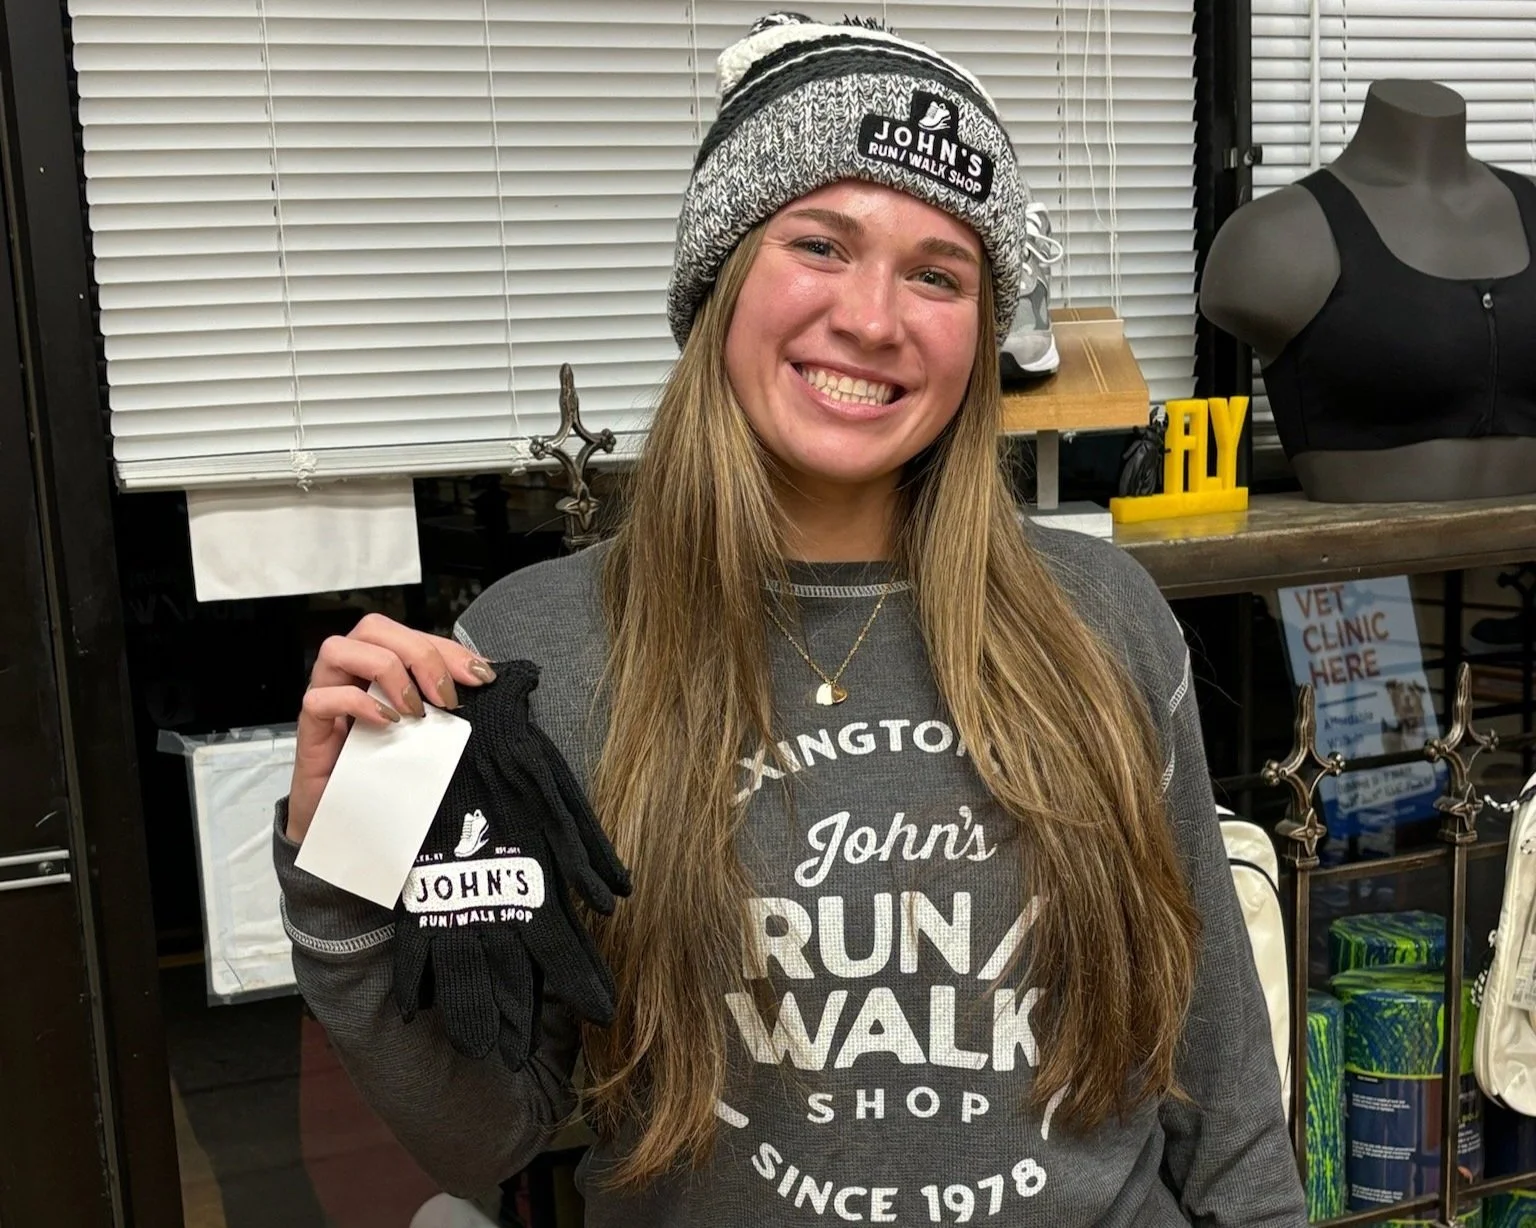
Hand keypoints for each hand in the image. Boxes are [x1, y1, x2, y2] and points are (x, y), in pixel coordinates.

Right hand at [286, 613, 496, 843]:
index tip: (480, 677)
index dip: (448, 649)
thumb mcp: (426, 729)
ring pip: (338, 648)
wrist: (349, 816)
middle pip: (374, 627)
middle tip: (445, 697)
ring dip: (386, 671)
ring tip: (413, 710)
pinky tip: (386, 723)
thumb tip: (485, 677)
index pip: (411, 634)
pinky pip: (320, 697)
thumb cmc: (387, 766)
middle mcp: (350, 671)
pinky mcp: (310, 726)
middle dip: (418, 653)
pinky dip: (357, 702)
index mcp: (379, 665)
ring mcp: (326, 694)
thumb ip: (446, 701)